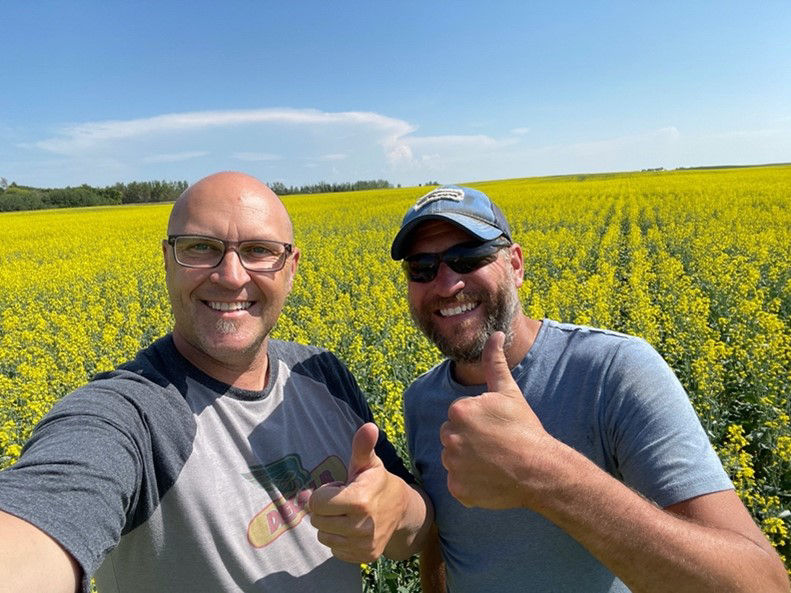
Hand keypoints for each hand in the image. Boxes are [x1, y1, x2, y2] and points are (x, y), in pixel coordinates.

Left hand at [308, 423, 406, 562]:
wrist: (402, 510)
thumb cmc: (377, 482)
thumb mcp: (369, 462)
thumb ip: (362, 446)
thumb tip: (369, 426)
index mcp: (358, 500)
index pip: (316, 503)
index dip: (324, 493)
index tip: (341, 488)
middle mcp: (361, 526)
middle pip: (317, 521)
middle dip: (326, 509)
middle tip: (344, 502)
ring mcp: (363, 544)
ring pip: (324, 536)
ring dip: (331, 525)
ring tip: (349, 514)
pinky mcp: (364, 557)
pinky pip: (334, 550)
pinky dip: (339, 540)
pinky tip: (353, 529)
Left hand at [439, 331, 555, 508]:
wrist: (540, 469)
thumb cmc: (525, 428)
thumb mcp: (509, 392)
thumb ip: (494, 362)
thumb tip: (495, 333)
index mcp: (459, 410)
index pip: (458, 415)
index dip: (478, 422)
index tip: (496, 428)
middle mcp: (449, 436)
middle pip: (452, 436)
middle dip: (469, 440)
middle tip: (495, 445)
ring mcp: (452, 465)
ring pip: (453, 460)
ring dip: (468, 462)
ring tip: (494, 462)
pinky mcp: (457, 489)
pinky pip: (457, 483)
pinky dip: (470, 484)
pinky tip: (490, 478)